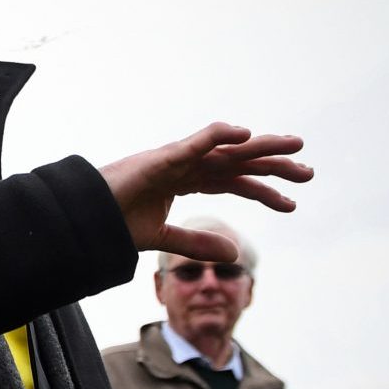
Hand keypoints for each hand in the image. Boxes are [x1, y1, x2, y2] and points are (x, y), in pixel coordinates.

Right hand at [98, 123, 312, 256]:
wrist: (79, 218)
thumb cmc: (111, 222)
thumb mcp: (162, 238)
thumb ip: (196, 244)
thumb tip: (234, 255)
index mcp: (183, 180)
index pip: (233, 182)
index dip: (262, 191)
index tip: (291, 203)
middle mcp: (184, 165)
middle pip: (238, 162)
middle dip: (273, 165)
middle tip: (308, 173)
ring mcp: (174, 159)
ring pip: (227, 150)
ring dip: (261, 147)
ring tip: (295, 146)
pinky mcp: (161, 158)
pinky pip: (196, 143)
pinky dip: (219, 136)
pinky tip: (245, 134)